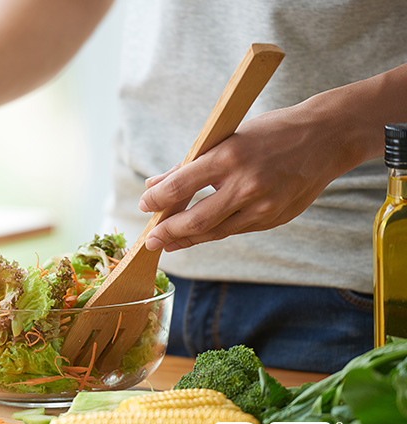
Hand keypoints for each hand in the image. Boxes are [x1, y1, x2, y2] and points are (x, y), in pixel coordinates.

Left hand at [137, 104, 349, 251]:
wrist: (328, 137)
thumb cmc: (271, 132)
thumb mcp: (227, 137)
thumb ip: (189, 164)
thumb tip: (153, 186)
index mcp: (230, 157)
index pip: (180, 186)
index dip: (156, 200)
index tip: (144, 205)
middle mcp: (246, 185)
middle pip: (195, 221)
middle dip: (167, 233)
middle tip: (150, 241)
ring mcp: (263, 206)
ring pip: (215, 232)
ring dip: (187, 240)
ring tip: (168, 243)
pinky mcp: (275, 219)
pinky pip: (235, 230)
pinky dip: (214, 232)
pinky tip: (198, 234)